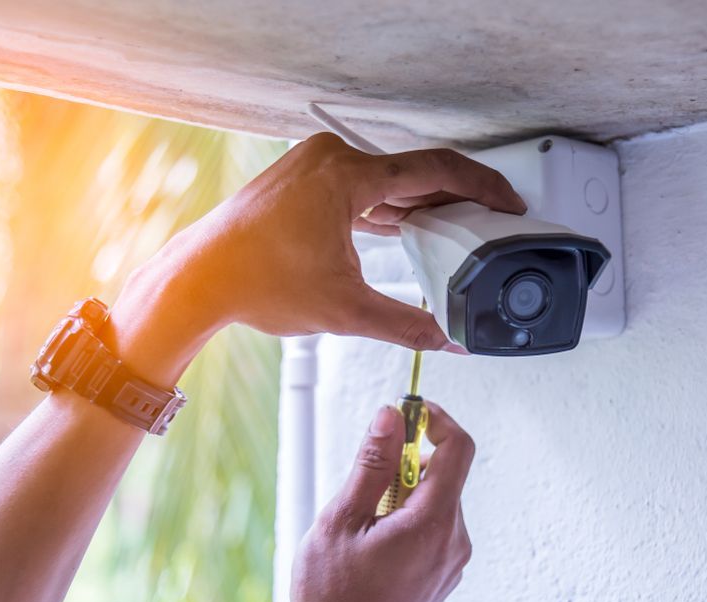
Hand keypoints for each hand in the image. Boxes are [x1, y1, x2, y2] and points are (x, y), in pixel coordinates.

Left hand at [104, 133, 525, 385]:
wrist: (199, 279)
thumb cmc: (254, 281)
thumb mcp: (344, 309)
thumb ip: (405, 324)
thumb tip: (443, 338)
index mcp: (347, 176)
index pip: (435, 171)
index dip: (481, 187)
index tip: (506, 200)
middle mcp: (330, 159)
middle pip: (413, 173)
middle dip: (455, 199)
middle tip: (489, 219)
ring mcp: (313, 166)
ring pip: (386, 181)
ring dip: (420, 204)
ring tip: (455, 228)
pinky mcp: (302, 180)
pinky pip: (361, 187)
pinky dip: (387, 207)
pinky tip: (405, 227)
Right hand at [291, 403, 474, 601]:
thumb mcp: (341, 522)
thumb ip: (370, 465)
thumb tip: (388, 419)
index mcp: (432, 522)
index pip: (459, 447)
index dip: (436, 420)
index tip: (408, 414)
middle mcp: (453, 540)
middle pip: (444, 474)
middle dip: (407, 462)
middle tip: (367, 474)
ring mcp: (451, 560)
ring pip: (436, 501)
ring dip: (403, 493)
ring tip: (362, 521)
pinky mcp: (443, 574)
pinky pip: (433, 527)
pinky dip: (407, 518)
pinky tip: (373, 542)